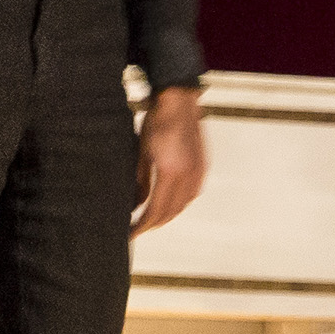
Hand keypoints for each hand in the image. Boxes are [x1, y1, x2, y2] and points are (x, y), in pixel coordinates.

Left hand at [133, 85, 205, 234]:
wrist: (179, 102)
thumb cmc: (157, 121)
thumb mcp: (141, 152)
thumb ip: (139, 181)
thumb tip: (134, 203)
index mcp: (171, 172)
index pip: (156, 210)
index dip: (143, 225)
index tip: (132, 232)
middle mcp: (188, 175)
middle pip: (171, 212)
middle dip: (154, 224)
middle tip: (139, 229)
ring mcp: (198, 171)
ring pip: (183, 205)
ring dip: (167, 215)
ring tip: (151, 219)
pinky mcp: (202, 166)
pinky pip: (191, 194)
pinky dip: (179, 203)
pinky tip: (169, 204)